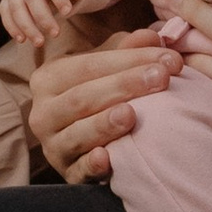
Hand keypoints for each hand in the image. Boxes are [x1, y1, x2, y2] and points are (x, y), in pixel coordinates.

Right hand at [27, 27, 174, 183]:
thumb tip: (154, 37)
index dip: (128, 60)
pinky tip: (107, 158)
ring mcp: (53, 146)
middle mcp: (43, 113)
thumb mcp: (108, 68)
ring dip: (103, 124)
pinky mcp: (67, 174)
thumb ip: (129, 51)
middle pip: (83, 97)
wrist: (83, 139)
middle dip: (124, 86)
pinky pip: (78, 170)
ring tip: (131, 114)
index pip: (89, 65)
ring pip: (76, 134)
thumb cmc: (98, 94)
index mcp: (49, 79)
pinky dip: (91, 165)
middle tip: (161, 78)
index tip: (168, 59)